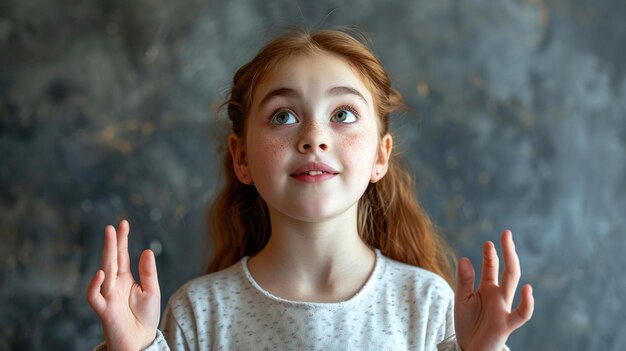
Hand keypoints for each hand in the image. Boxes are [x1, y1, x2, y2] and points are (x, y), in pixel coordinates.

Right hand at [86, 220, 160, 350]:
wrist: (141, 340)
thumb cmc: (145, 317)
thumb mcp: (152, 291)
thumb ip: (148, 272)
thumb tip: (146, 250)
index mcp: (126, 278)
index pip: (122, 256)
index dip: (122, 240)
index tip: (122, 223)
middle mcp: (115, 284)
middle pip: (112, 260)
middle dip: (112, 243)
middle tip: (112, 226)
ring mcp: (108, 296)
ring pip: (104, 272)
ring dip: (106, 255)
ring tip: (110, 237)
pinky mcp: (104, 310)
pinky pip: (94, 296)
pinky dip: (95, 285)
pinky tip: (101, 273)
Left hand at [454, 230, 533, 350]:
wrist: (470, 348)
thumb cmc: (468, 324)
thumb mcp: (462, 299)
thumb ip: (464, 280)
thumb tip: (464, 258)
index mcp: (488, 288)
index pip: (492, 267)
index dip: (491, 254)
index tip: (488, 242)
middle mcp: (499, 295)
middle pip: (507, 269)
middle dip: (507, 251)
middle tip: (506, 233)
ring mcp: (504, 307)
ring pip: (513, 283)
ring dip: (511, 264)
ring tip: (509, 248)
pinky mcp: (506, 323)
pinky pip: (521, 314)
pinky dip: (527, 303)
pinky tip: (528, 289)